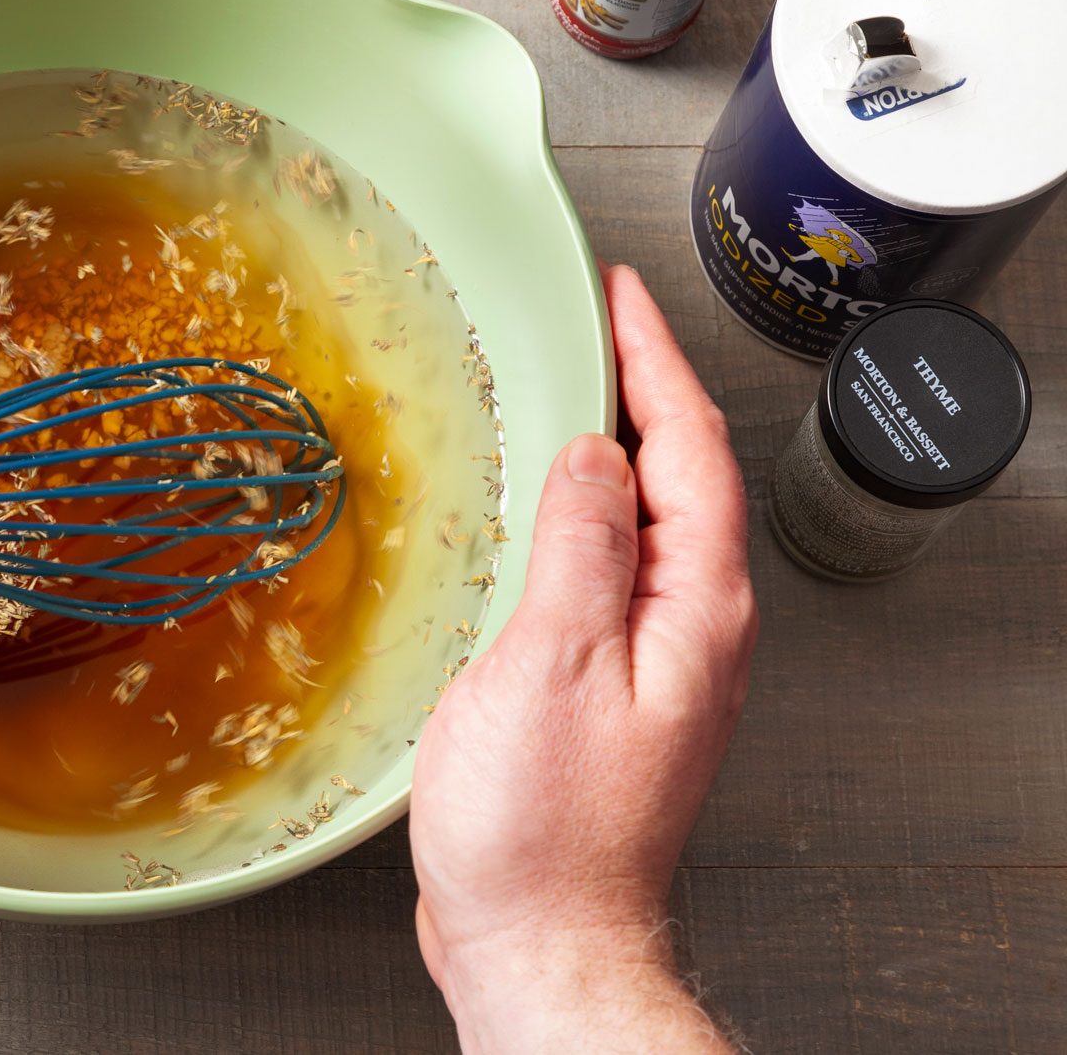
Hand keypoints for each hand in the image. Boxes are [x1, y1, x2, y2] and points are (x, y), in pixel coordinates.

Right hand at [409, 266, 756, 1052]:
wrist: (540, 937)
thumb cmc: (543, 828)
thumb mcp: (553, 664)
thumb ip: (581, 547)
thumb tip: (593, 452)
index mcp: (694, 610)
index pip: (689, 449)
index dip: (655, 361)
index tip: (622, 296)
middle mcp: (689, 629)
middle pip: (678, 478)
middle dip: (640, 389)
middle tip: (592, 324)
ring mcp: (652, 660)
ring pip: (642, 522)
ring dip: (609, 450)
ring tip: (567, 393)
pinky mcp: (607, 687)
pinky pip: (606, 569)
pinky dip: (578, 516)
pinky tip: (539, 513)